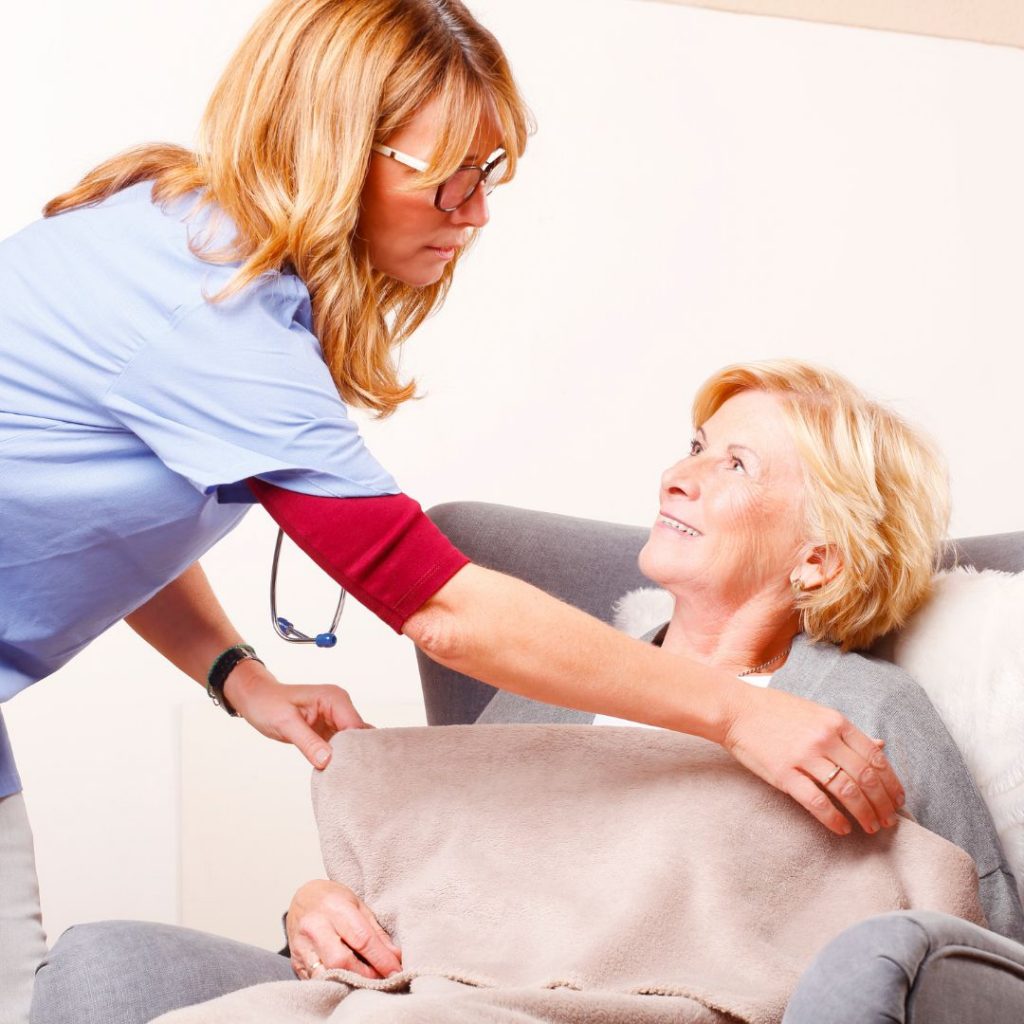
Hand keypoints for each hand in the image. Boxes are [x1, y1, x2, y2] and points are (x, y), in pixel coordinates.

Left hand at [223, 661, 369, 768]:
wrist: (256, 698)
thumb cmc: (267, 704)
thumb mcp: (285, 723)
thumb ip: (308, 742)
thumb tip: (328, 762)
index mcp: (334, 698)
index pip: (356, 727)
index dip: (356, 749)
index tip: (350, 770)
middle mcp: (339, 706)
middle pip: (359, 735)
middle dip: (355, 755)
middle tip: (351, 778)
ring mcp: (335, 718)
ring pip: (352, 742)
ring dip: (348, 758)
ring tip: (346, 777)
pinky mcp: (328, 730)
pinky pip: (341, 746)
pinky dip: (340, 758)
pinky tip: (337, 772)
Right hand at [287, 879, 402, 980]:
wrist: (301, 899)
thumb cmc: (333, 900)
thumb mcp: (358, 905)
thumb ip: (375, 931)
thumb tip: (395, 956)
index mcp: (335, 908)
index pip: (362, 939)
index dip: (381, 959)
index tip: (396, 972)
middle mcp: (315, 927)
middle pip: (341, 961)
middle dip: (365, 975)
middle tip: (382, 979)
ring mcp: (302, 947)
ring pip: (326, 976)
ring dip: (349, 983)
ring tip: (365, 983)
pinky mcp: (295, 963)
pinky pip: (316, 982)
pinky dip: (334, 985)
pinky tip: (347, 983)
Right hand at [722, 684, 904, 835]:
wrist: (736, 710)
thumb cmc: (775, 710)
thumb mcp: (816, 712)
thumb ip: (847, 731)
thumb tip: (880, 745)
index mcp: (836, 722)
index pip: (876, 757)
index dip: (891, 783)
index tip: (897, 800)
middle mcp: (825, 738)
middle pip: (866, 778)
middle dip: (882, 804)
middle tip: (888, 821)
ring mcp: (805, 757)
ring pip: (847, 792)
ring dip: (864, 814)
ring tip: (870, 827)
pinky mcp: (785, 774)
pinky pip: (817, 802)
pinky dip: (834, 819)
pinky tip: (841, 828)